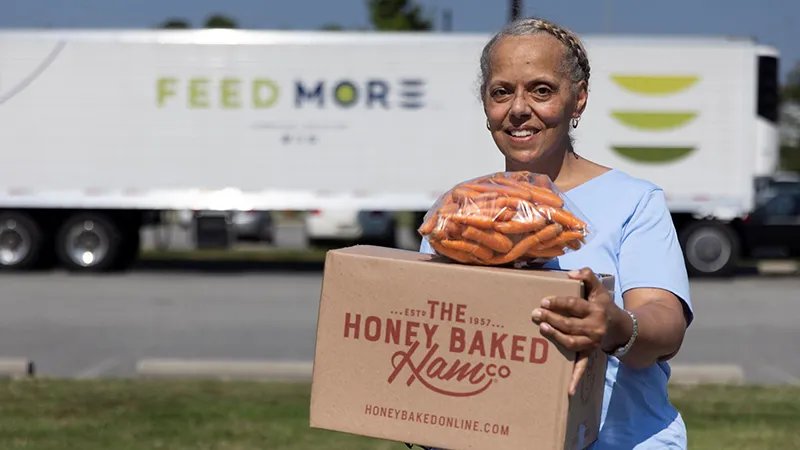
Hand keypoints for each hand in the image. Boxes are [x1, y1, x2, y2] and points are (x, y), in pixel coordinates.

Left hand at [531, 268, 623, 395]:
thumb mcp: (599, 288)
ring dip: (556, 337)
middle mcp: (595, 327)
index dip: (558, 303)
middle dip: (551, 318)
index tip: (544, 301)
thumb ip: (587, 275)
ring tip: (542, 328)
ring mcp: (592, 342)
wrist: (623, 328)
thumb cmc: (604, 305)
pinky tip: (568, 390)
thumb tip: (571, 273)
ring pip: (571, 342)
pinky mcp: (589, 353)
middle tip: (536, 313)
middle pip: (569, 324)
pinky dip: (575, 379)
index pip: (574, 306)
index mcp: (595, 310)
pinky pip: (582, 367)